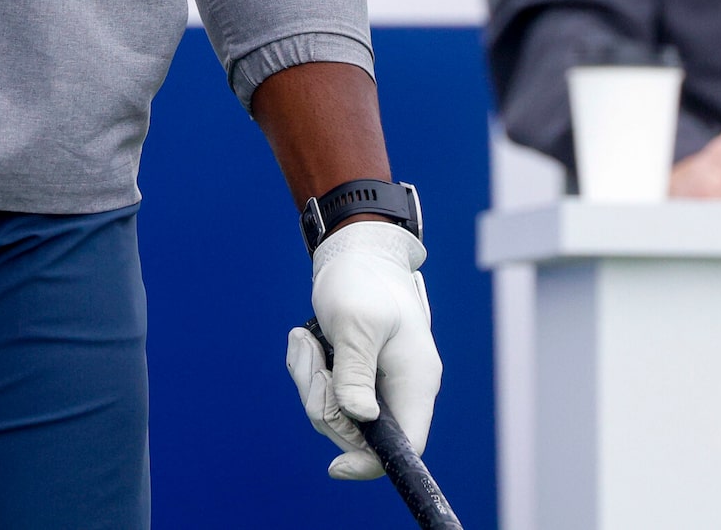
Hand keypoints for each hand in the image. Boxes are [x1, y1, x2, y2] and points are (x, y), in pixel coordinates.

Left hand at [285, 220, 439, 480]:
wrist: (356, 253)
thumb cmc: (362, 281)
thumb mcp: (356, 323)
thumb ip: (356, 371)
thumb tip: (360, 419)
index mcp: (414, 381)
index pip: (406, 445)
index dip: (372, 463)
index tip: (335, 467)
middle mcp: (399, 389)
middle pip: (357, 432)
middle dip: (324, 400)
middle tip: (311, 355)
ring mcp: (377, 385)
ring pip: (335, 413)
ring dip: (310, 381)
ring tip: (306, 340)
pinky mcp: (355, 377)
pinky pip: (325, 394)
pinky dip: (308, 371)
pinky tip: (306, 340)